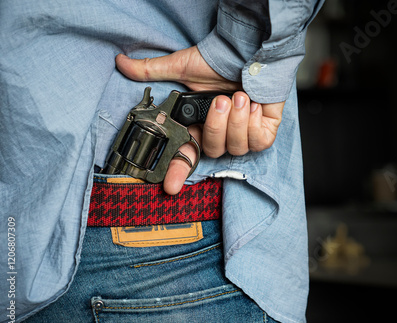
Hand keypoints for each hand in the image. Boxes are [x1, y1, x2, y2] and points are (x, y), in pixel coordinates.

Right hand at [115, 46, 283, 194]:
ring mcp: (244, 134)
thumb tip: (122, 63)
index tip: (170, 186)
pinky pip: (259, 142)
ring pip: (236, 147)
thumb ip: (151, 70)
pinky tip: (254, 104)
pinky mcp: (265, 132)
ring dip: (236, 121)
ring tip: (238, 97)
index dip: (177, 171)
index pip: (187, 155)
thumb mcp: (182, 67)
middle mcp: (221, 133)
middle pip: (214, 150)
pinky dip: (255, 123)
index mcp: (200, 124)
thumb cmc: (219, 61)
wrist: (250, 51)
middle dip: (216, 126)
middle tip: (220, 100)